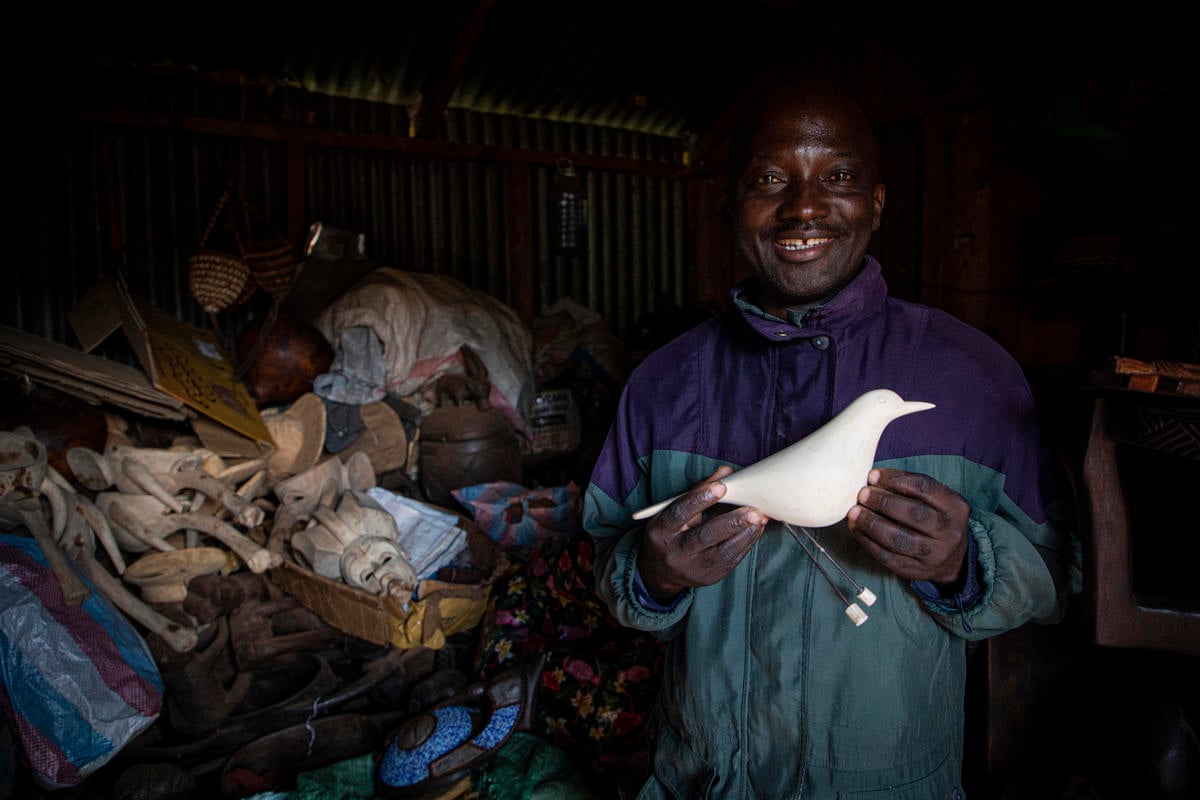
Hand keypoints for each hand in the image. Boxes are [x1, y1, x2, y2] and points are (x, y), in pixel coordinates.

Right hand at [637, 466, 766, 602]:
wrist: (660, 571)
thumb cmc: (670, 532)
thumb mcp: (674, 510)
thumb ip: (699, 490)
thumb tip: (726, 471)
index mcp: (660, 531)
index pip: (679, 513)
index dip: (699, 499)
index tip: (722, 486)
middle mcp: (674, 552)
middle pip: (704, 536)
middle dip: (732, 522)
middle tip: (754, 511)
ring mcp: (692, 568)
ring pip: (722, 552)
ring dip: (745, 534)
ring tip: (761, 519)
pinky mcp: (708, 578)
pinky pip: (730, 561)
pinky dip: (745, 544)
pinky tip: (755, 531)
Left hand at [846, 468, 969, 584]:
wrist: (950, 559)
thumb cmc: (935, 519)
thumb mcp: (936, 500)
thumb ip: (910, 487)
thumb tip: (873, 478)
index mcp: (955, 508)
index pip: (925, 488)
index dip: (895, 480)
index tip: (873, 476)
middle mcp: (949, 533)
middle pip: (913, 514)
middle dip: (883, 501)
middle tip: (862, 494)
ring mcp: (932, 555)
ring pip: (899, 539)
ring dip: (872, 523)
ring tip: (855, 511)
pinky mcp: (914, 570)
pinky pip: (887, 556)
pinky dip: (867, 541)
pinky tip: (857, 528)